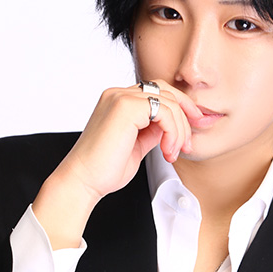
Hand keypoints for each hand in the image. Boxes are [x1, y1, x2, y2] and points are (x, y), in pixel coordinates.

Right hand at [32, 81, 201, 248]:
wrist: (83, 181)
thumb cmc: (104, 170)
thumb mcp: (137, 147)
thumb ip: (152, 132)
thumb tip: (171, 128)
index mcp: (118, 101)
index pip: (157, 92)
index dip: (179, 108)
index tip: (189, 132)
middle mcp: (118, 94)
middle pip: (166, 90)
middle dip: (186, 114)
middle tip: (189, 142)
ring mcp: (121, 97)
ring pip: (169, 102)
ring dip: (179, 130)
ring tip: (172, 153)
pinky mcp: (126, 106)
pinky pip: (164, 110)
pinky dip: (173, 132)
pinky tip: (166, 151)